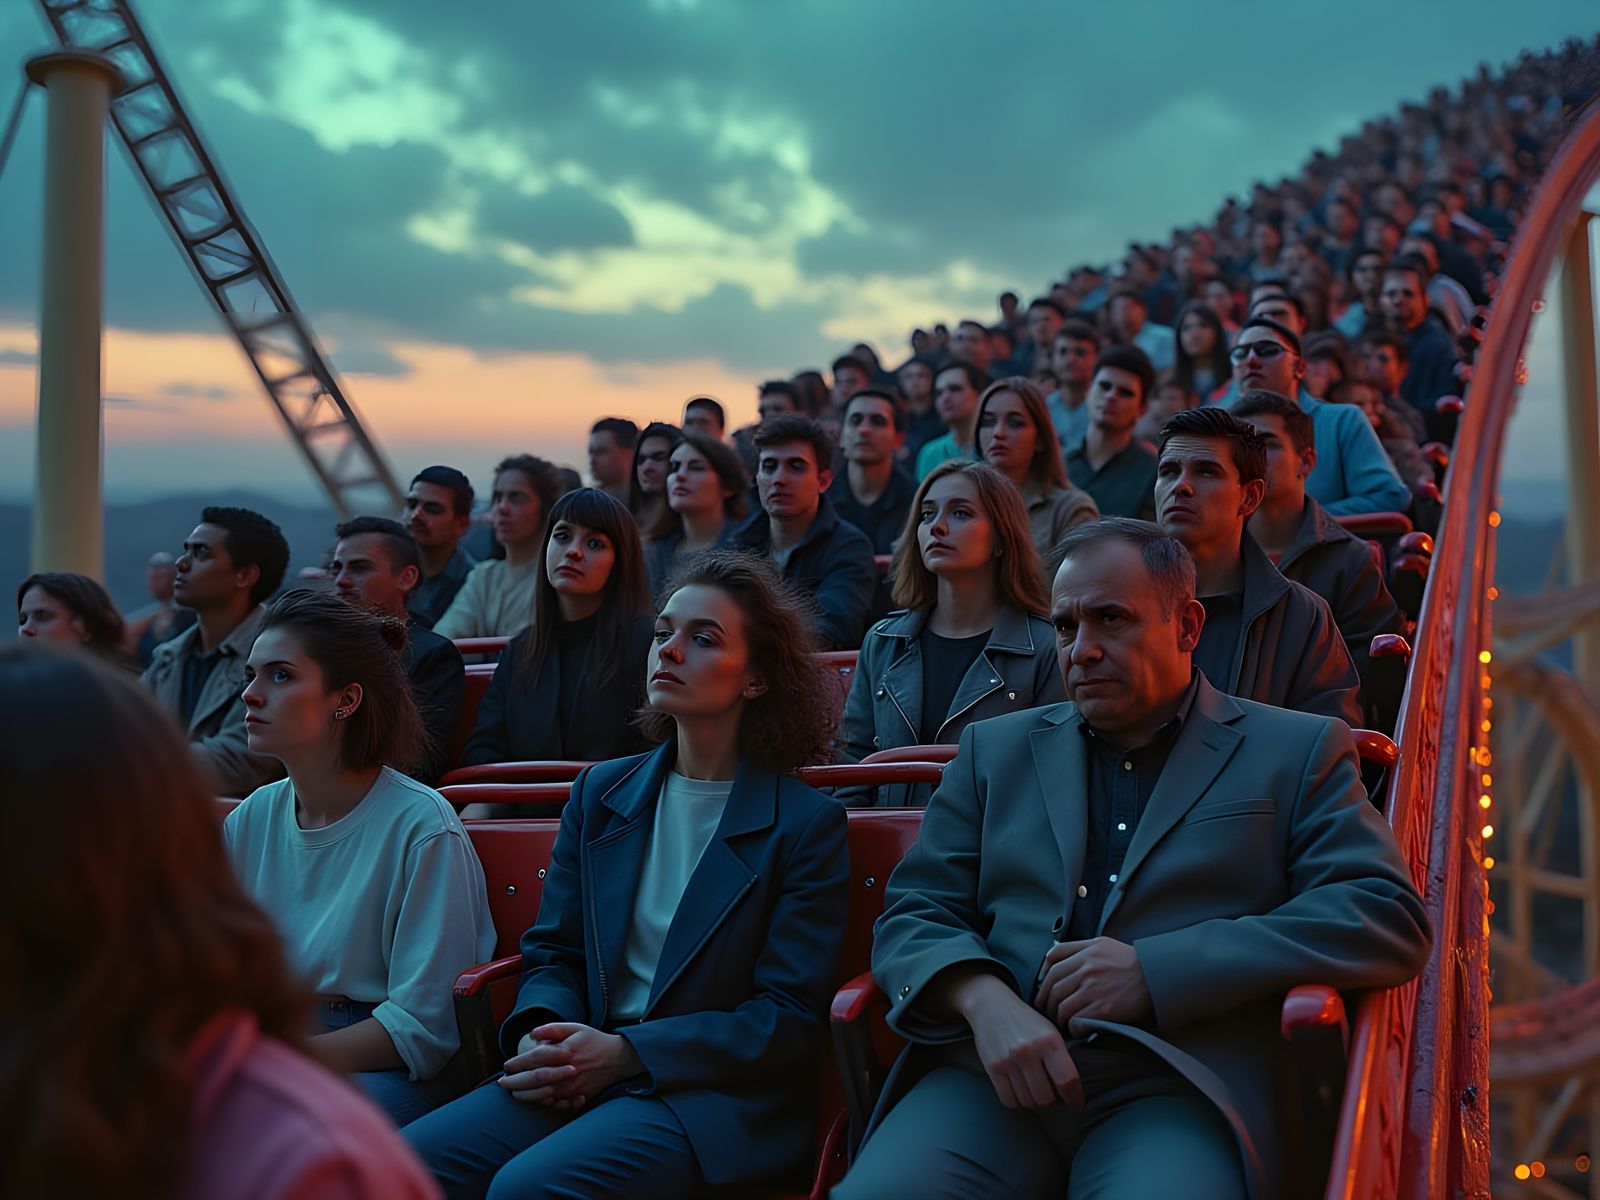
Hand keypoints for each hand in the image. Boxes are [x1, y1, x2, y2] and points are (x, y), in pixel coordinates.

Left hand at [498, 1023, 641, 1107]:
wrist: (619, 1058)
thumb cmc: (595, 1041)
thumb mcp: (575, 1028)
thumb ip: (553, 1029)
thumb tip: (533, 1034)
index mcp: (565, 1052)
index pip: (534, 1058)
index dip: (517, 1063)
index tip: (507, 1065)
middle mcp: (566, 1071)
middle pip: (533, 1080)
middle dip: (513, 1083)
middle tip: (502, 1083)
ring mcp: (571, 1087)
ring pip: (541, 1096)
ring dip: (524, 1096)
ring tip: (514, 1093)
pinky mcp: (577, 1097)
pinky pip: (555, 1105)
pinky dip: (542, 1103)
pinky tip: (534, 1100)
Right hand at [950, 972, 1081, 1110]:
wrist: (992, 1005)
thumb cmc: (1025, 1021)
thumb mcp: (1050, 1031)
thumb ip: (1060, 1057)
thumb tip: (1071, 1089)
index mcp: (1049, 1040)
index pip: (1067, 1080)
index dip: (1074, 1097)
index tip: (1075, 1104)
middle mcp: (1029, 1051)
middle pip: (1045, 1097)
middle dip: (1050, 1099)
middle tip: (1049, 1092)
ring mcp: (1008, 1060)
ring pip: (1027, 1101)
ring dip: (1032, 1100)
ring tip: (1033, 1088)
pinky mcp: (992, 1068)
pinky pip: (1009, 1100)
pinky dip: (1015, 1100)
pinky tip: (1018, 1089)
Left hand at [1033, 937, 1151, 1035]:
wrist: (1156, 976)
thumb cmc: (1130, 961)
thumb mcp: (1102, 944)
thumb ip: (1078, 948)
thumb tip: (1053, 960)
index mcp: (1086, 952)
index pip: (1052, 964)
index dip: (1042, 982)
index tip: (1043, 994)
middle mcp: (1086, 969)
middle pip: (1053, 988)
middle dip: (1047, 1005)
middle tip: (1050, 1014)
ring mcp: (1094, 989)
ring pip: (1061, 1007)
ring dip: (1059, 1020)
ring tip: (1063, 1025)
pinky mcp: (1104, 1009)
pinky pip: (1076, 1021)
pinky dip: (1073, 1028)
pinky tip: (1078, 1030)